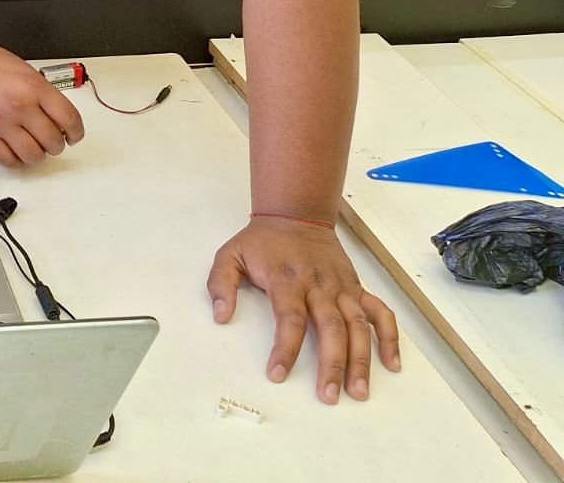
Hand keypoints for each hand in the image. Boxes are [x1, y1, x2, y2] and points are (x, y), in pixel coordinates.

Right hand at [0, 40, 83, 166]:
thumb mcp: (26, 71)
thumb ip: (44, 94)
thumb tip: (59, 118)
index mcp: (35, 88)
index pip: (70, 119)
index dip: (76, 132)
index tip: (74, 135)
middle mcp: (20, 107)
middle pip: (53, 141)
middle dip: (57, 144)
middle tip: (53, 140)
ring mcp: (2, 123)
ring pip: (33, 156)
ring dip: (39, 155)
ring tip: (35, 147)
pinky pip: (8, 160)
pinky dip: (18, 162)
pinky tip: (18, 153)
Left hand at [207, 216, 400, 403]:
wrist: (296, 215)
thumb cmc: (262, 241)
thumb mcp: (230, 254)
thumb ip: (220, 283)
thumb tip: (221, 316)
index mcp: (287, 279)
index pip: (289, 318)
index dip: (285, 348)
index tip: (277, 374)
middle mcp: (319, 285)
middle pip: (330, 328)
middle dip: (331, 364)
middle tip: (328, 396)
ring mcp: (342, 287)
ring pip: (358, 326)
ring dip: (361, 360)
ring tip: (359, 391)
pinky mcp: (356, 288)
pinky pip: (380, 313)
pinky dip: (390, 337)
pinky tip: (391, 363)